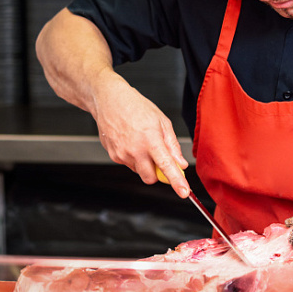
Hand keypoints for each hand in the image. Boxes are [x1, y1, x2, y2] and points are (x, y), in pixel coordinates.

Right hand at [93, 77, 189, 197]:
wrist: (109, 100)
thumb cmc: (136, 106)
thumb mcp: (162, 121)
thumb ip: (172, 145)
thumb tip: (181, 163)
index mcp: (150, 139)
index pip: (166, 166)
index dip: (176, 181)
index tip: (183, 192)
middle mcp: (135, 149)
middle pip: (150, 178)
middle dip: (157, 174)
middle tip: (159, 158)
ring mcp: (122, 154)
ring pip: (139, 171)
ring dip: (144, 164)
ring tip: (141, 142)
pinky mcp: (113, 155)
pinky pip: (129, 164)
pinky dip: (133, 158)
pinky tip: (131, 141)